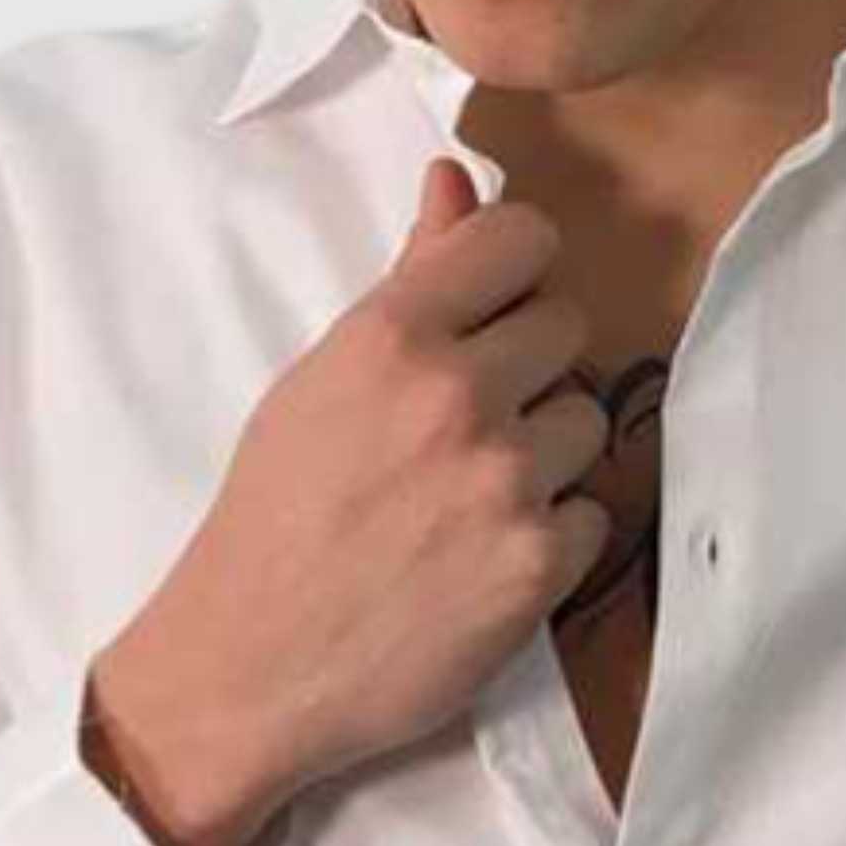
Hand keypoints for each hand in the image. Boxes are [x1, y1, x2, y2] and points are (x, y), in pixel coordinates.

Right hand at [90, 157, 619, 845]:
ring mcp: (506, 484)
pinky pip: (592, 517)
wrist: (252, 664)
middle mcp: (459, 398)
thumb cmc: (275, 518)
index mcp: (396, 335)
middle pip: (568, 327)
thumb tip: (455, 181)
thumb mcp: (321, 381)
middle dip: (532, 366)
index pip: (524, 239)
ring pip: (587, 422)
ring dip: (550, 453)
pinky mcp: (536, 569)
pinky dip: (554, 537)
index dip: (519, 274)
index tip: (501, 310)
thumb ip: (406, 283)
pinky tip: (490, 556)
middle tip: (479, 422)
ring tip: (479, 496)